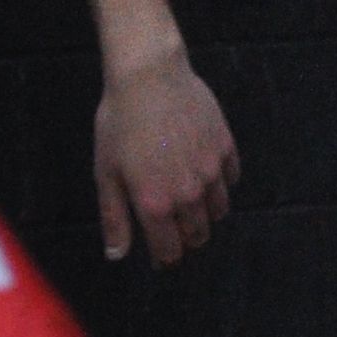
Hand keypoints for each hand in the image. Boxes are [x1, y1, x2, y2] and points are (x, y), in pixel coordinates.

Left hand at [95, 48, 237, 264]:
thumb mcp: (106, 173)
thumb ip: (114, 217)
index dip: (166, 258)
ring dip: (206, 215)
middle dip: (187, 239)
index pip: (170, 249)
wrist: (150, 78)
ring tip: (191, 205)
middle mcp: (189, 193)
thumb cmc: (120, 124)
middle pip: (198, 234)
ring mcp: (212, 170)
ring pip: (218, 210)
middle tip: (175, 231)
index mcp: (155, 204)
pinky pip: (231, 179)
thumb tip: (117, 254)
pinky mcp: (226, 146)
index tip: (162, 257)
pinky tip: (206, 175)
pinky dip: (221, 185)